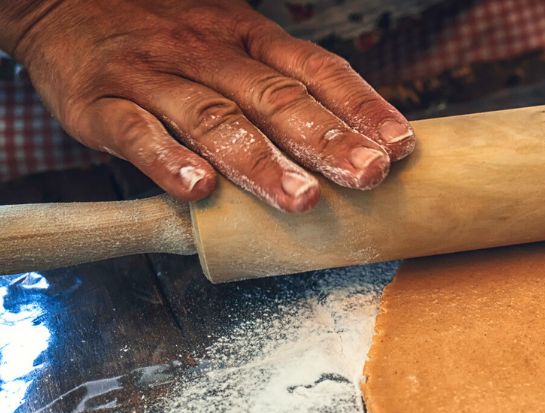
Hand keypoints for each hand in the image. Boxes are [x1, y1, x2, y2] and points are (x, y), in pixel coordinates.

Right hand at [1, 0, 416, 211]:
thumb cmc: (169, 34)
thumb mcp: (233, 40)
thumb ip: (284, 85)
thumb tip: (360, 144)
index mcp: (249, 39)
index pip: (316, 70)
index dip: (360, 107)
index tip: (400, 146)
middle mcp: (207, 53)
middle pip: (274, 98)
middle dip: (326, 141)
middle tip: (368, 176)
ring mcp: (154, 76)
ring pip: (214, 119)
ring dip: (261, 163)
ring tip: (302, 200)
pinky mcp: (100, 103)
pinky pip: (135, 132)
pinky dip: (167, 160)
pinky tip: (198, 190)